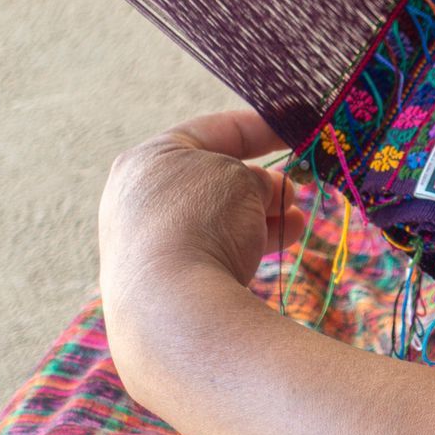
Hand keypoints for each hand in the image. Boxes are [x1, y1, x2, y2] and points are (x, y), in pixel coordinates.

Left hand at [97, 110, 301, 343]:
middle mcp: (138, 201)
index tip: (296, 132)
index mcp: (148, 160)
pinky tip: (280, 243)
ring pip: (216, 219)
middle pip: (213, 179)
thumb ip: (255, 179)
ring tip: (296, 221)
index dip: (260, 128)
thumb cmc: (202, 220)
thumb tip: (263, 192)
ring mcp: (145, 245)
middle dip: (260, 183)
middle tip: (293, 190)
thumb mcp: (241, 179)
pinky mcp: (161, 284)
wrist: (172, 307)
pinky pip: (211, 252)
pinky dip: (245, 245)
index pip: (211, 131)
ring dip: (260, 216)